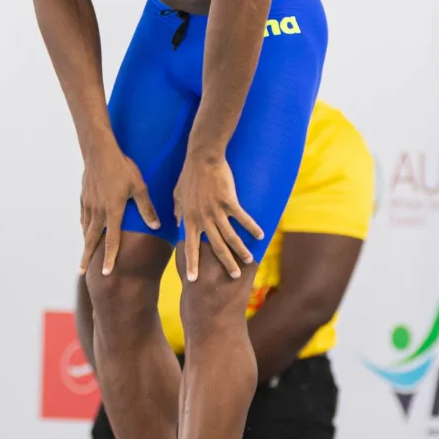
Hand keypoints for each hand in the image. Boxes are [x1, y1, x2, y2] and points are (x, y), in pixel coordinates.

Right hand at [79, 140, 159, 274]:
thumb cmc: (122, 168)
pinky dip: (84, 227)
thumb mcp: (139, 187)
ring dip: (85, 243)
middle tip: (81, 271)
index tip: (105, 272)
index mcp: (113, 211)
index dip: (109, 258)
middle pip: (91, 240)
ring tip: (84, 255)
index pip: (111, 240)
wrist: (99, 152)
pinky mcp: (84, 198)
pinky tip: (85, 230)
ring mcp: (89, 205)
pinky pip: (83, 217)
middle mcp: (98, 211)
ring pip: (86, 229)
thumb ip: (146, 208)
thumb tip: (156, 225)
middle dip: (86, 257)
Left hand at [173, 151, 260, 281]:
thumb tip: (177, 224)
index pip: (189, 246)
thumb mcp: (177, 195)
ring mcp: (217, 211)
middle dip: (225, 263)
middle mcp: (203, 218)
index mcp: (189, 219)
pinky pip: (242, 218)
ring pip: (230, 236)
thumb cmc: (189, 175)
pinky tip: (261, 235)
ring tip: (249, 260)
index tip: (192, 280)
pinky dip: (252, 227)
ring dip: (240, 250)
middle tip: (233, 276)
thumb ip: (178, 211)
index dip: (191, 264)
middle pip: (215, 246)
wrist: (202, 157)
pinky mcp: (229, 201)